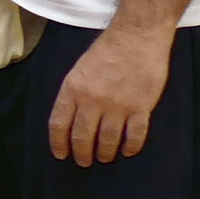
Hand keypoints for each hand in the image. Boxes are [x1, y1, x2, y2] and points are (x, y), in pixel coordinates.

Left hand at [50, 26, 168, 165]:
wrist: (137, 37)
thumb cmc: (107, 50)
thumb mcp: (79, 69)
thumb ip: (74, 93)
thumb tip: (70, 118)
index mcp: (73, 89)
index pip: (59, 124)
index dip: (58, 143)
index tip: (61, 154)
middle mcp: (93, 100)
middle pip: (82, 137)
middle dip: (81, 154)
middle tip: (83, 161)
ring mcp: (118, 106)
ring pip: (107, 141)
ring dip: (104, 153)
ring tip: (104, 157)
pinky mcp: (141, 107)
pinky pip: (135, 136)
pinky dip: (130, 147)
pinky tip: (127, 151)